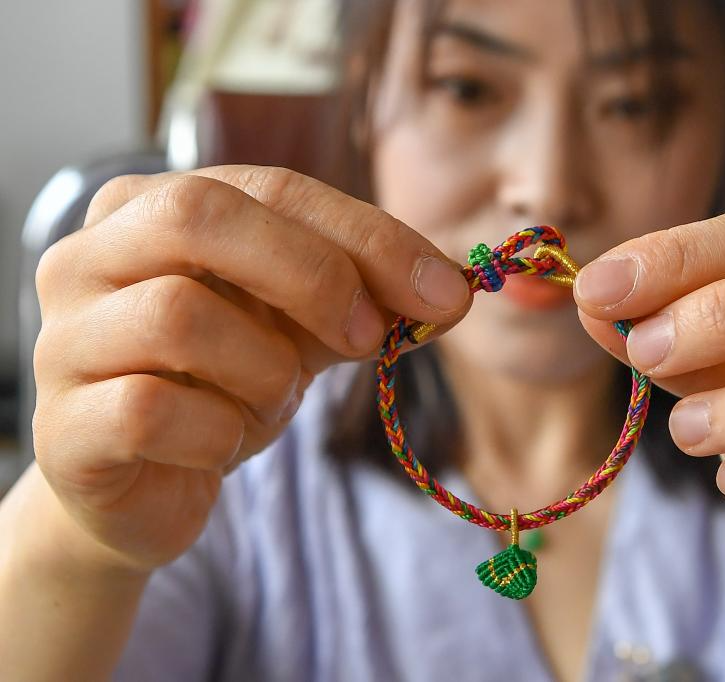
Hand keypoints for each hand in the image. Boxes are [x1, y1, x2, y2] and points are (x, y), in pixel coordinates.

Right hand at [31, 165, 471, 571]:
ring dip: (263, 372)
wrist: (146, 485)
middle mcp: (89, 256)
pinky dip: (220, 433)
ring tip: (267, 400)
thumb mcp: (300, 328)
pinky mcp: (61, 425)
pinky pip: (153, 411)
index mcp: (151, 208)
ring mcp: (64, 338)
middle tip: (367, 337)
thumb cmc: (222, 385)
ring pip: (180, 318)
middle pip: (199, 216)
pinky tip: (222, 442)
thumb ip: (363, 298)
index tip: (446, 290)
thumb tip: (451, 292)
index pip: (270, 188)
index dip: (367, 236)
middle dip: (311, 275)